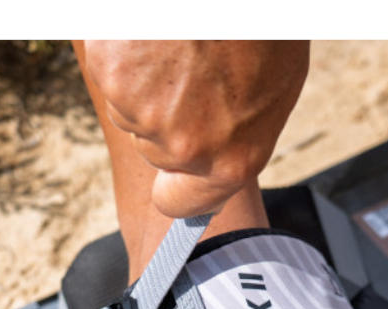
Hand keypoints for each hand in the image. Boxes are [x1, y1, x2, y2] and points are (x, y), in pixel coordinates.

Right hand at [78, 40, 309, 217]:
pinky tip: (154, 30)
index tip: (168, 182)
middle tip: (193, 69)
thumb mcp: (276, 85)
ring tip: (179, 42)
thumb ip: (241, 132)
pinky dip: (125, 48)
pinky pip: (111, 68)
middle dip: (166, 116)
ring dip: (146, 80)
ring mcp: (143, 112)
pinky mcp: (111, 71)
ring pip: (130, 107)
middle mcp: (185, 148)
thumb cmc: (262, 26)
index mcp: (231, 159)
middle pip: (154, 148)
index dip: (174, 189)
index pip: (181, 203)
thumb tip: (215, 155)